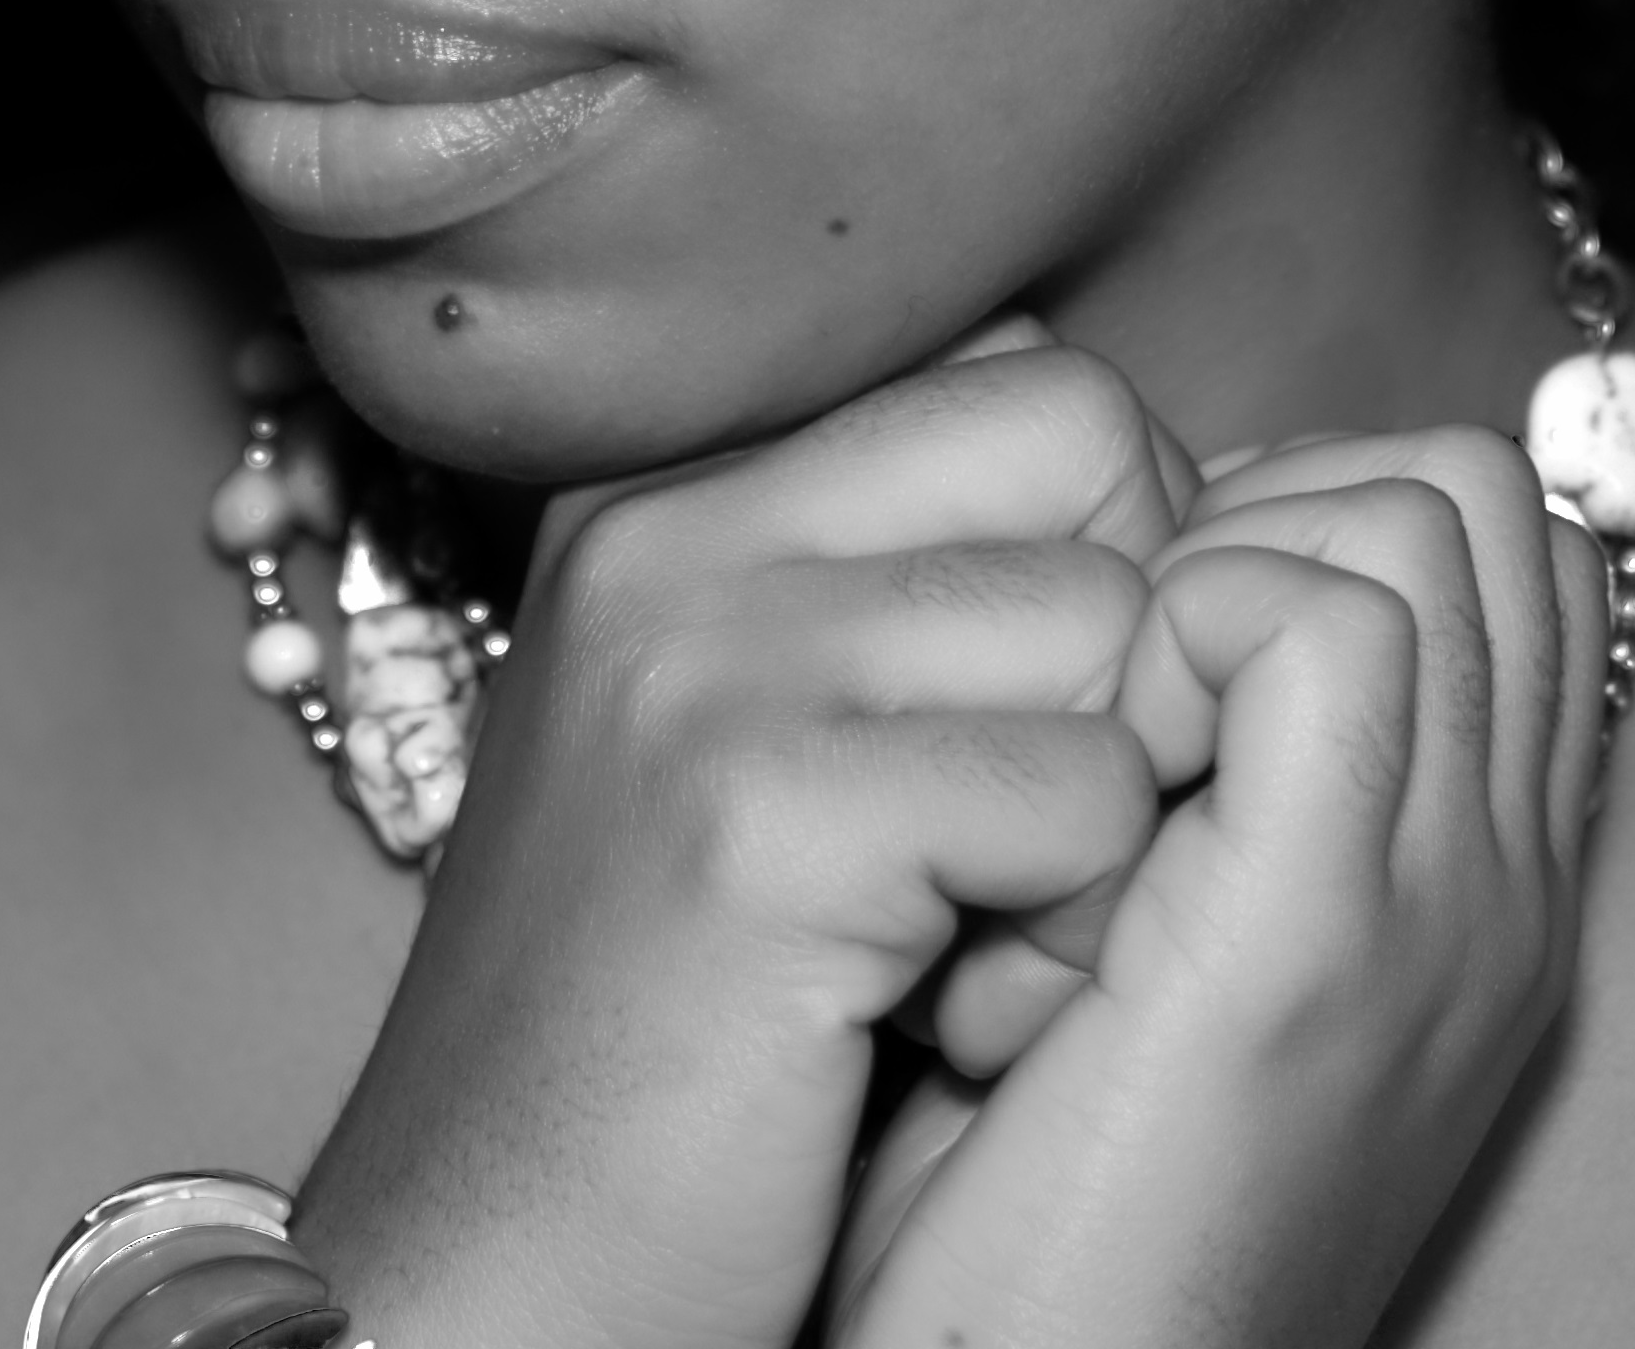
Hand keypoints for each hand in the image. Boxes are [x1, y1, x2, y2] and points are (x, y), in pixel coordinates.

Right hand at [292, 332, 1206, 1348]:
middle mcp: (671, 535)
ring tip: (969, 948)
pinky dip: (1068, 932)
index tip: (1026, 738)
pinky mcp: (763, 814)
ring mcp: (705, 661)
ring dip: (1108, 818)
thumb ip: (895, 584)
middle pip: (1093, 438)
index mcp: (667, 498)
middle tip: (1027, 845)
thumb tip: (1145, 463)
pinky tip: (941, 1020)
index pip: (1029, 377)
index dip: (1108, 553)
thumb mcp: (750, 753)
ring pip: (1118, 620)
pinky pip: (1090, 793)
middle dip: (1135, 648)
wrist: (489, 1283)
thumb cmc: (665, 1045)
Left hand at [827, 425, 1611, 1348]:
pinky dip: (1173, 621)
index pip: (1478, 555)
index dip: (1289, 520)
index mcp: (1476, 891)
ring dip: (1223, 558)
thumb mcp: (1139, 968)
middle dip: (1271, 504)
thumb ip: (1184, 791)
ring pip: (1418, 514)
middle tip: (1111, 666)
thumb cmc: (1021, 1230)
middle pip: (1468, 497)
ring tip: (1094, 733)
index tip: (1131, 640)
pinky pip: (1316, 619)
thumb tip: (1120, 578)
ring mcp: (1446, 903)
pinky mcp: (1323, 933)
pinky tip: (1061, 784)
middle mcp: (1503, 884)